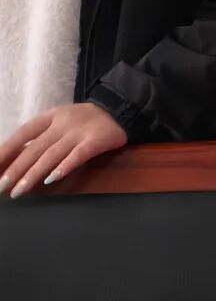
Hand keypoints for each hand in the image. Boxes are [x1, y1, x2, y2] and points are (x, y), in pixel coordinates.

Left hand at [0, 104, 126, 197]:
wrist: (118, 111)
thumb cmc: (85, 120)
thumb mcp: (59, 120)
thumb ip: (42, 137)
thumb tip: (17, 157)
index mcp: (49, 117)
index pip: (22, 135)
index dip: (6, 151)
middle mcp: (61, 124)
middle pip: (34, 149)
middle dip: (16, 169)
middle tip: (2, 187)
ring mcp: (78, 133)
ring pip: (51, 155)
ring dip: (33, 174)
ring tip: (19, 190)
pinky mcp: (95, 141)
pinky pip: (77, 156)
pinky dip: (64, 167)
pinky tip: (51, 180)